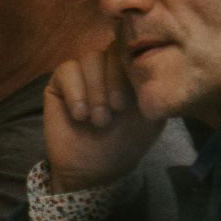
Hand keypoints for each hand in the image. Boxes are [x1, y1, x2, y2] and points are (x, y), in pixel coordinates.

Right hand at [43, 40, 164, 192]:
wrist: (91, 170)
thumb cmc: (123, 146)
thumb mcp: (150, 119)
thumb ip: (155, 91)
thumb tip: (160, 66)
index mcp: (131, 74)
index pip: (134, 51)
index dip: (132, 71)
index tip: (130, 104)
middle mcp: (108, 69)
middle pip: (112, 50)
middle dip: (114, 82)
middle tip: (115, 112)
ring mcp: (83, 74)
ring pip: (90, 58)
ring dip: (96, 90)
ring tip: (97, 120)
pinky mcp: (59, 83)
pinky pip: (66, 70)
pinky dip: (75, 92)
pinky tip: (80, 115)